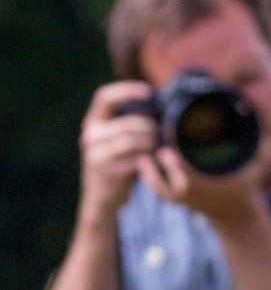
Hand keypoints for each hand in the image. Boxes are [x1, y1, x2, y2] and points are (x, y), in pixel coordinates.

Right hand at [78, 81, 158, 220]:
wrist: (101, 198)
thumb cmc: (116, 165)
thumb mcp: (114, 141)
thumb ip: (126, 125)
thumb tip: (154, 106)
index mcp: (92, 123)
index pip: (105, 97)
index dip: (126, 91)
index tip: (149, 91)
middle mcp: (90, 136)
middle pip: (130, 123)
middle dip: (151, 129)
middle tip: (160, 136)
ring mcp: (97, 154)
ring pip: (135, 141)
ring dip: (152, 145)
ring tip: (157, 149)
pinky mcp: (108, 172)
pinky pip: (136, 160)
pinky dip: (149, 160)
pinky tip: (153, 162)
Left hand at [137, 143, 269, 224]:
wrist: (236, 216)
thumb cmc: (244, 189)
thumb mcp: (256, 171)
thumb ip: (263, 154)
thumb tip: (269, 137)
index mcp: (212, 188)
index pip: (190, 178)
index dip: (176, 165)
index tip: (168, 149)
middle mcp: (196, 195)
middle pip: (173, 185)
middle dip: (162, 168)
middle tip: (155, 150)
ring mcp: (186, 198)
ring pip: (162, 191)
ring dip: (151, 176)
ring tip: (144, 158)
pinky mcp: (179, 199)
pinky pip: (161, 193)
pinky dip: (151, 181)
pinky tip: (145, 165)